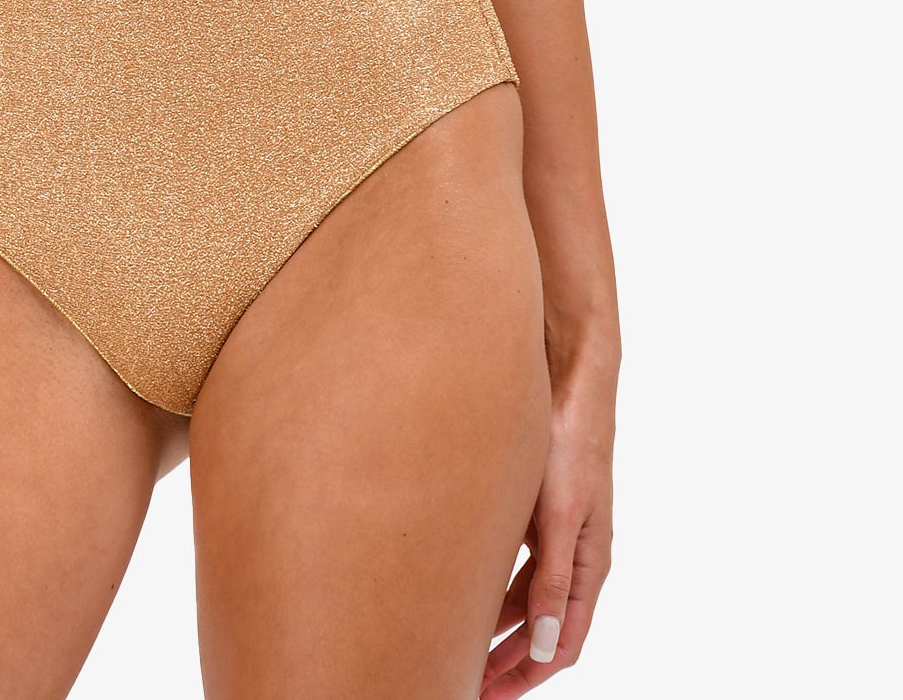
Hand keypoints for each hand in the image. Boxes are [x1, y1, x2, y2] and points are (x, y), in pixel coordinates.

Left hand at [480, 370, 614, 690]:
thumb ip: (555, 578)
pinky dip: (491, 588)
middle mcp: (574, 554)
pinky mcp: (534, 509)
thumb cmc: (572, 441)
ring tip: (459, 649)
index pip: (563, 642)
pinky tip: (462, 594)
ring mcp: (554, 532)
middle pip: (542, 627)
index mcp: (590, 563)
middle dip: (508, 661)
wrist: (568, 380)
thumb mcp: (562, 515)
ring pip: (525, 598)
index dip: (529, 675)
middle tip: (467, 684)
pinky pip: (513, 564)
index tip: (490, 697)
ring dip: (497, 629)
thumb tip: (545, 644)